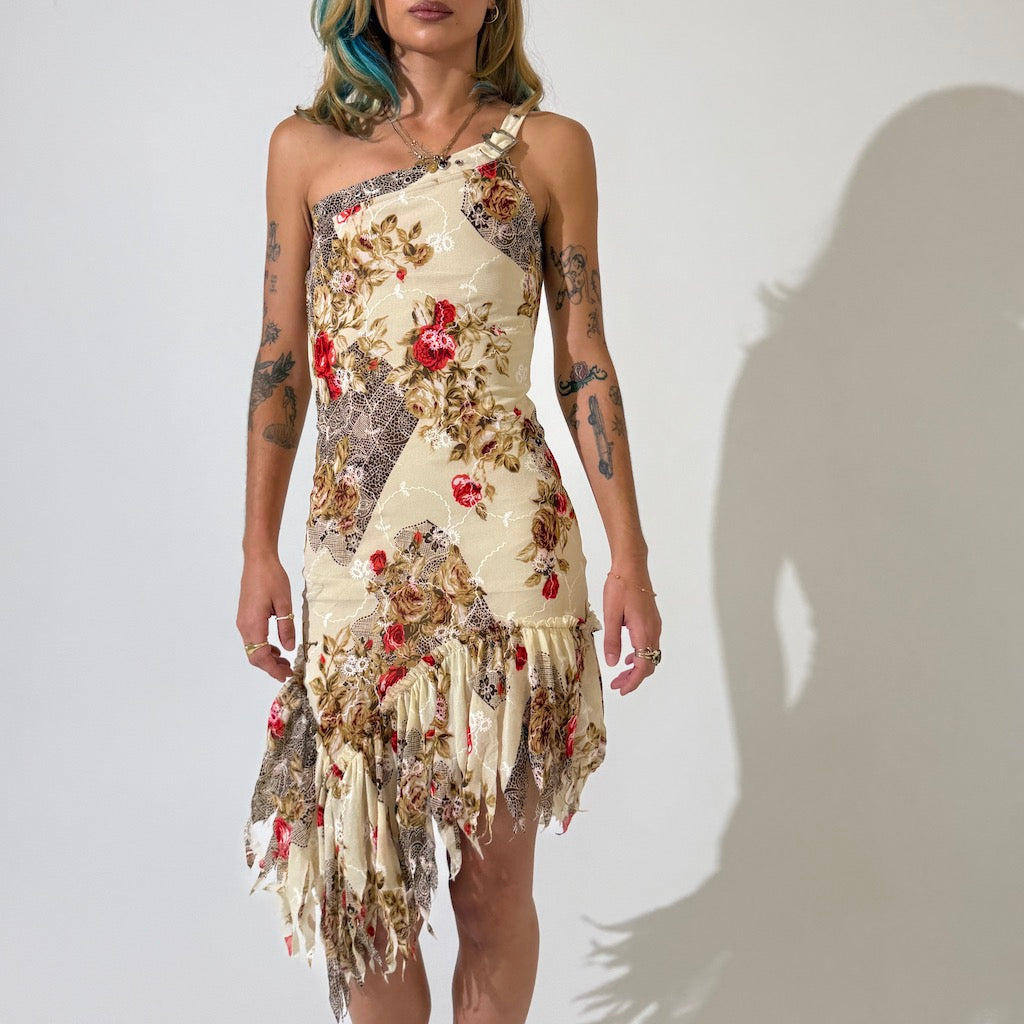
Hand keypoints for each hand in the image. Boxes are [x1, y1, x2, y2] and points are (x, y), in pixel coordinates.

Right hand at [236, 551, 295, 682]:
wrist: (258, 560)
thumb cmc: (272, 578)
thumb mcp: (285, 604)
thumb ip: (286, 628)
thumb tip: (288, 648)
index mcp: (253, 624)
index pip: (260, 656)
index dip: (272, 669)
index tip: (285, 676)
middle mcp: (244, 626)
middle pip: (254, 655)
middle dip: (270, 666)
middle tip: (288, 671)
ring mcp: (243, 621)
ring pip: (253, 648)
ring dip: (267, 657)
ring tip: (285, 661)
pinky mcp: (246, 616)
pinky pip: (253, 638)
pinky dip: (264, 646)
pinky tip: (277, 646)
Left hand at [603, 565, 661, 694]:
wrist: (632, 566)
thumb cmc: (620, 587)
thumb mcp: (611, 614)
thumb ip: (612, 640)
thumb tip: (613, 663)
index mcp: (644, 632)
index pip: (643, 666)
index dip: (633, 682)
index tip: (621, 689)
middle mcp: (653, 631)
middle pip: (649, 663)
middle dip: (634, 678)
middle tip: (617, 685)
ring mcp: (654, 625)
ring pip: (650, 654)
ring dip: (637, 667)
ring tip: (620, 674)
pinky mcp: (651, 619)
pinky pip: (649, 644)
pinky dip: (640, 654)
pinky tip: (627, 654)